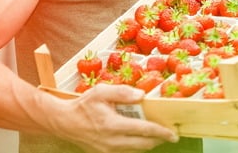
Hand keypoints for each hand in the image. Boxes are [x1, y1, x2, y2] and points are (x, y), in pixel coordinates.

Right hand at [57, 83, 178, 152]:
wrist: (64, 122)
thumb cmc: (83, 105)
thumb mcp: (101, 92)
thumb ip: (122, 92)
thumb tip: (142, 95)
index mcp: (113, 125)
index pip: (144, 130)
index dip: (161, 132)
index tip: (173, 133)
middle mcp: (112, 141)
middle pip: (143, 145)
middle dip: (159, 140)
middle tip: (170, 134)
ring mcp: (108, 150)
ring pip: (136, 150)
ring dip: (148, 144)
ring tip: (157, 135)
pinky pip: (126, 151)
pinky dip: (136, 146)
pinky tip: (140, 138)